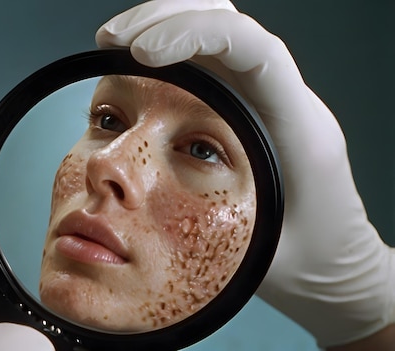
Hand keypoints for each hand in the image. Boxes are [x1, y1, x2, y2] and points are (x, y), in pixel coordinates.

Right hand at [96, 1, 394, 347]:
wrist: (334, 268)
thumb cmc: (306, 262)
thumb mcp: (260, 251)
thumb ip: (207, 221)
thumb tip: (135, 194)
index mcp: (298, 127)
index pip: (253, 50)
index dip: (194, 34)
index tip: (139, 54)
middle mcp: (285, 100)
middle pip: (230, 22)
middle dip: (165, 18)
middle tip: (111, 41)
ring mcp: (267, 98)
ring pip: (218, 28)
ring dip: (163, 23)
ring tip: (113, 44)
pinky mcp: (249, 104)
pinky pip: (211, 55)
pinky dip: (171, 46)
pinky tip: (135, 62)